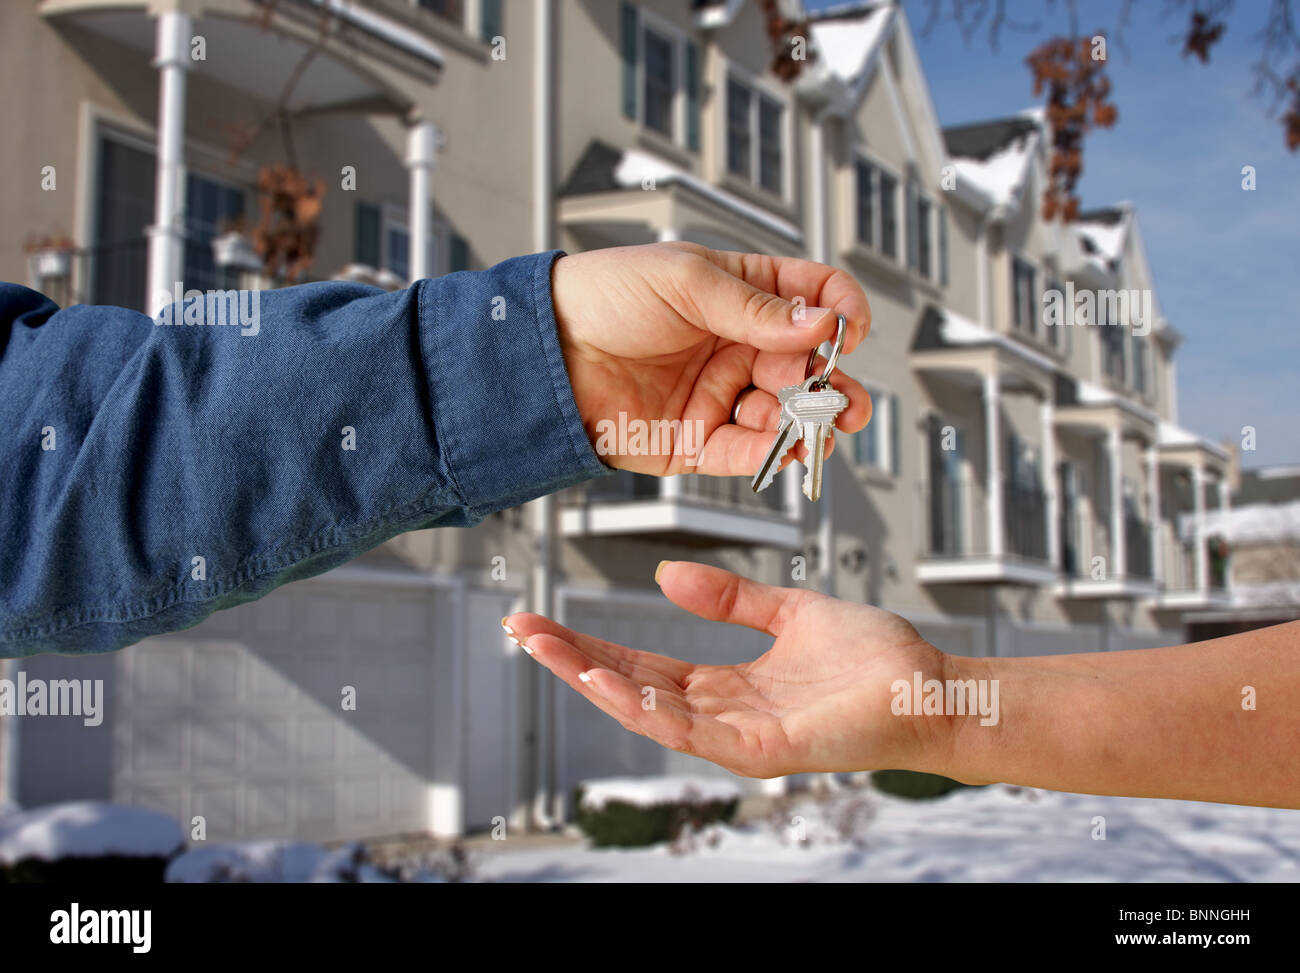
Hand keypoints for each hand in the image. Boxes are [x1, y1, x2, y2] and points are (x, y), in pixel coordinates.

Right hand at [503, 561, 957, 779]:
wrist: (934, 685)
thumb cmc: (874, 658)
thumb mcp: (789, 610)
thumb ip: (730, 596)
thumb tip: (667, 573)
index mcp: (726, 685)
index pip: (641, 663)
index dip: (591, 642)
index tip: (544, 619)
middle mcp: (724, 714)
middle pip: (632, 687)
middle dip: (574, 660)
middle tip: (521, 630)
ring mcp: (740, 736)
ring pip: (651, 713)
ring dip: (597, 682)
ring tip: (551, 652)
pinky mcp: (765, 747)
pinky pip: (694, 732)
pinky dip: (648, 709)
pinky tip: (610, 682)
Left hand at [550, 242, 871, 475]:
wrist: (546, 351)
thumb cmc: (602, 297)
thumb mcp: (683, 280)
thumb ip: (752, 307)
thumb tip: (817, 321)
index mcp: (739, 294)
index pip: (810, 297)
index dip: (838, 310)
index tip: (848, 328)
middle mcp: (736, 346)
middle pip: (807, 365)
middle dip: (834, 382)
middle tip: (844, 396)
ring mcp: (719, 394)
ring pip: (784, 413)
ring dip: (807, 421)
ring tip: (814, 423)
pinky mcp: (697, 439)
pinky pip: (745, 451)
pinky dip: (769, 452)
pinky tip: (785, 446)